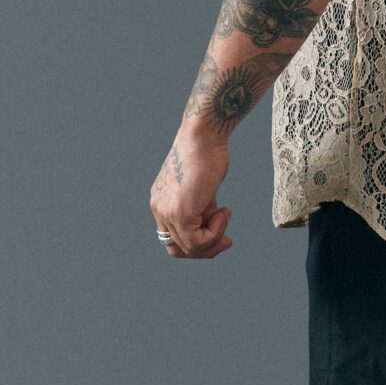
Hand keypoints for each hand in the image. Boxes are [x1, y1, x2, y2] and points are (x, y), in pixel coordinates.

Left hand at [149, 123, 233, 258]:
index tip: (220, 231)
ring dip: (214, 238)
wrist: (204, 135)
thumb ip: (200, 206)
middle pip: (177, 248)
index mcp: (161, 201)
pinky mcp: (180, 213)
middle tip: (226, 239)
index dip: (197, 241)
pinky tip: (223, 210)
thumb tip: (210, 222)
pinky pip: (198, 241)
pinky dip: (215, 232)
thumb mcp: (201, 186)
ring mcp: (167, 212)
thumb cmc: (207, 153)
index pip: (172, 237)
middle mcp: (159, 208)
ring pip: (190, 248)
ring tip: (225, 215)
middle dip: (205, 249)